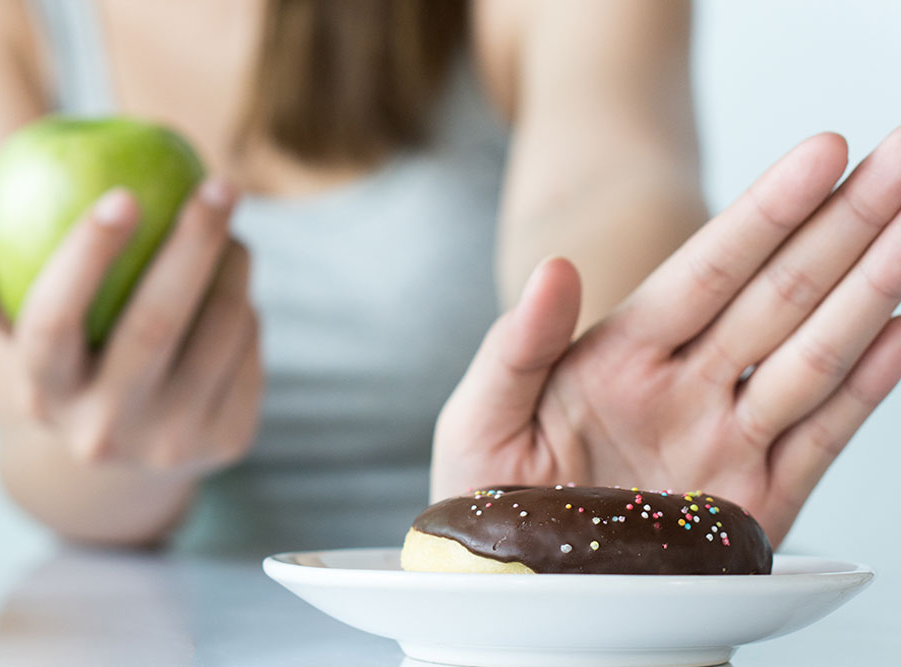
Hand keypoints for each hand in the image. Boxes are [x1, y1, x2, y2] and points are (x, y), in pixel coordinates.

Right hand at [0, 180, 261, 475]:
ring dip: (234, 265)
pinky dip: (246, 304)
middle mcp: (106, 431)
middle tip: (217, 183)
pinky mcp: (229, 441)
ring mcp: (172, 442)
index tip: (123, 193)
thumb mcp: (19, 335)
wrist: (128, 461)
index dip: (85, 256)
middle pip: (155, 323)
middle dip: (192, 242)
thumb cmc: (70, 365)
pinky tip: (234, 285)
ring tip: (229, 228)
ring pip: (219, 330)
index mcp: (44, 397)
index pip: (54, 322)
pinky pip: (250, 348)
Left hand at [433, 130, 900, 544]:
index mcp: (619, 358)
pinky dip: (868, 385)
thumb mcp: (479, 420)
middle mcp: (685, 388)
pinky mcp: (755, 505)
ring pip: (814, 353)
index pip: (705, 270)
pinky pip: (821, 436)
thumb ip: (516, 347)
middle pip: (778, 294)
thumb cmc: (490, 500)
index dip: (765, 213)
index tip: (823, 152)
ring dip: (874, 289)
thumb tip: (553, 269)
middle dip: (845, 226)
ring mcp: (725, 441)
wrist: (516, 593)